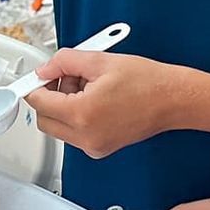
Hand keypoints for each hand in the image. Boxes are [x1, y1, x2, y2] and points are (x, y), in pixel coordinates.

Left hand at [22, 49, 181, 158]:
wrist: (174, 100)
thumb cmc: (148, 82)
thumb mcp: (100, 61)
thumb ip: (65, 62)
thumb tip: (46, 68)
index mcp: (82, 114)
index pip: (39, 103)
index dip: (35, 85)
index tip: (36, 76)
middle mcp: (85, 136)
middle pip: (45, 120)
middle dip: (49, 97)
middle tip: (65, 76)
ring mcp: (94, 146)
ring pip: (59, 127)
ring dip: (63, 106)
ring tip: (88, 85)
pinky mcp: (101, 148)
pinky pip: (75, 133)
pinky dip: (77, 115)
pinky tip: (96, 98)